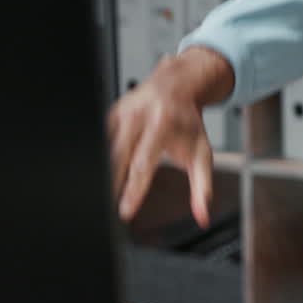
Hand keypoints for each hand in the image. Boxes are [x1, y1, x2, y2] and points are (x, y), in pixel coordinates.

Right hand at [108, 46, 232, 227]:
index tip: (125, 212)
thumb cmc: (189, 123)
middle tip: (106, 210)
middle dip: (111, 185)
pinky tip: (100, 176)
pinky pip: (100, 140)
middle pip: (117, 157)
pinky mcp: (110, 114)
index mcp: (163, 124)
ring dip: (102, 174)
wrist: (179, 86)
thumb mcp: (202, 153)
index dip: (133, 191)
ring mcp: (122, 113)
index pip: (143, 164)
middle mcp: (139, 117)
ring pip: (104, 149)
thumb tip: (203, 216)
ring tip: (102, 197)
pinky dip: (99, 159)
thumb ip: (203, 186)